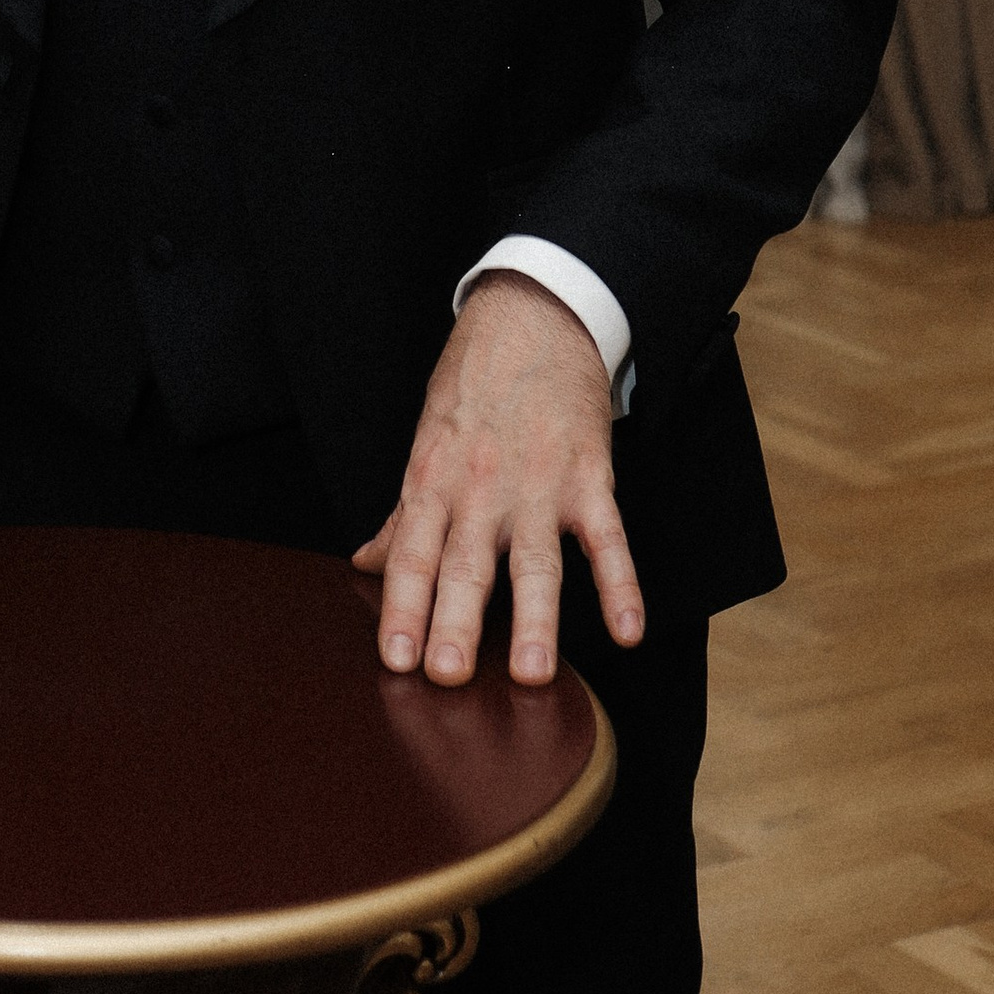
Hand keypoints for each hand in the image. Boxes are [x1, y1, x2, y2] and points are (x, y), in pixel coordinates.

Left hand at [353, 272, 643, 688]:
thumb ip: (403, 512)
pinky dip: (621, 584)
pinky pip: (608, 538)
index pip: (411, 552)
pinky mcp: (590, 477)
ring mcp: (539, 483)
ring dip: (536, 618)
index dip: (403, 605)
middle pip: (466, 563)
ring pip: (537, 560)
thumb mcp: (426, 440)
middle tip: (448, 677)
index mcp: (434, 479)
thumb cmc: (473, 385)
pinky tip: (627, 629)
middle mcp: (482, 487)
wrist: (534, 316)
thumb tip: (366, 562)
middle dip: (456, 622)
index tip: (396, 659)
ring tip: (534, 672)